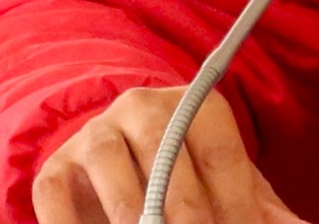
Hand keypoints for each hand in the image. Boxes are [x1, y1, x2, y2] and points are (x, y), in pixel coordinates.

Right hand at [33, 86, 304, 223]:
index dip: (234, 201)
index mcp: (194, 106)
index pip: (218, 152)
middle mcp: (141, 108)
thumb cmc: (192, 184)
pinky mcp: (55, 167)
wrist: (120, 171)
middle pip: (165, 156)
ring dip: (131, 209)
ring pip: (109, 162)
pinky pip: (54, 190)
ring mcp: (95, 133)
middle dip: (187, 212)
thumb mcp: (233, 191)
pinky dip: (67, 221)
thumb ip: (265, 212)